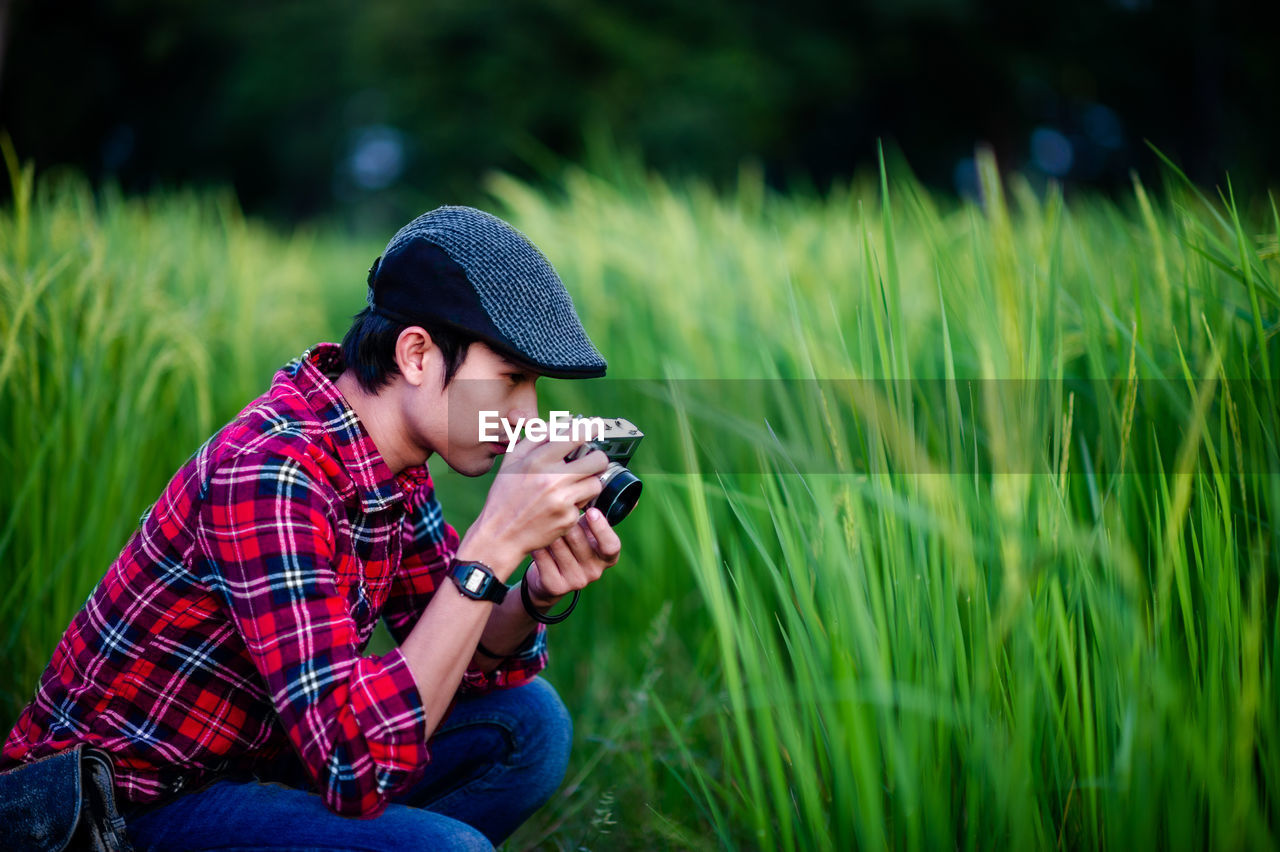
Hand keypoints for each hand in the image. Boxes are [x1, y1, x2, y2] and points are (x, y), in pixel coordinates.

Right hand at [459, 416, 608, 577]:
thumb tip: (559, 423)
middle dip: (597, 459)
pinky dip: (577, 504)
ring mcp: (563, 500)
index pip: (575, 436)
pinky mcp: (569, 518)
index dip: (590, 429)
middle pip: (597, 460)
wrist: (501, 534)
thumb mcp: (511, 461)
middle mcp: (553, 479)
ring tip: (574, 486)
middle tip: (592, 461)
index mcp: (538, 460)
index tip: (596, 427)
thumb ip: (534, 438)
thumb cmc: (504, 495)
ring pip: (596, 483)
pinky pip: (585, 505)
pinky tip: (561, 506)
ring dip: (589, 483)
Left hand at [524, 507, 621, 608]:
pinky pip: (542, 557)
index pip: (611, 545)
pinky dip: (537, 544)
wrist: (550, 577)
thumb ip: (606, 516)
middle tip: (555, 510)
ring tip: (542, 522)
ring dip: (548, 530)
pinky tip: (534, 538)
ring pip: (558, 546)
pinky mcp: (556, 586)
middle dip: (564, 521)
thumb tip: (634, 499)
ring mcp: (576, 581)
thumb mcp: (591, 532)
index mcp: (608, 557)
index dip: (601, 529)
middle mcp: (595, 572)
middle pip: (577, 539)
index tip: (591, 512)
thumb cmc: (574, 545)